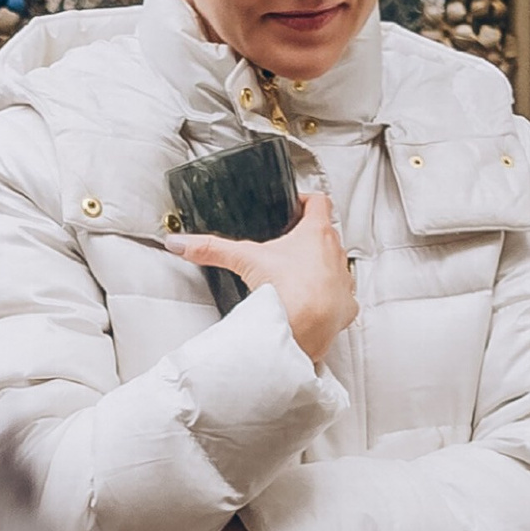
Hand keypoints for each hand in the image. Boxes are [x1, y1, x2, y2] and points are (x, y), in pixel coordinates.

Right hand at [170, 182, 356, 364]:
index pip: (319, 202)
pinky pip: (343, 298)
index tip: (294, 205)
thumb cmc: (286, 289)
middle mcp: (337, 254)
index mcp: (317, 234)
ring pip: (337, 266)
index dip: (306, 200)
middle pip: (328, 235)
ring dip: (322, 267)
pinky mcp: (347, 308)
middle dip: (310, 238)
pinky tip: (313, 303)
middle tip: (290, 243)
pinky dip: (330, 298)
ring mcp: (345, 282)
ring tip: (298, 275)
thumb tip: (182, 242)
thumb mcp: (244, 260)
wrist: (304, 330)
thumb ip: (212, 248)